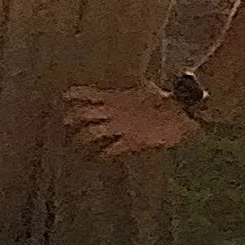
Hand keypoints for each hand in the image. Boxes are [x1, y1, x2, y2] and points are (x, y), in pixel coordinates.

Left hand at [64, 83, 201, 157]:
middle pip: (83, 113)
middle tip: (65, 122)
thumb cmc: (165, 99)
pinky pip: (111, 150)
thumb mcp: (146, 89)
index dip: (74, 94)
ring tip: (76, 143)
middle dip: (71, 118)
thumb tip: (141, 86)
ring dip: (82, 138)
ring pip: (92, 132)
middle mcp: (112, 110)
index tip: (64, 97)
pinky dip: (104, 155)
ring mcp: (120, 127)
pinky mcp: (130, 141)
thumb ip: (136, 89)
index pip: (88, 93)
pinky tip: (99, 159)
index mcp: (115, 96)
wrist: (180, 112)